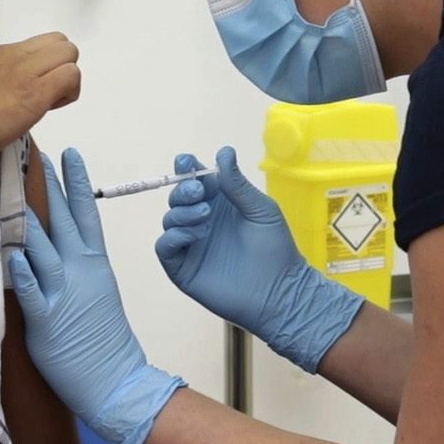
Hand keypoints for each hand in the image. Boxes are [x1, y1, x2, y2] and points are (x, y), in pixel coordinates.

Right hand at [0, 35, 80, 174]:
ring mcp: (23, 71)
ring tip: (49, 103)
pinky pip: (70, 77)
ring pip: (68, 54)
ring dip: (65, 79)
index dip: (29, 69)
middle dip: (57, 65)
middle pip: (55, 42)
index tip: (19, 91)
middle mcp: (8, 54)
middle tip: (45, 93)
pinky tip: (50, 109)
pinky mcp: (35, 94)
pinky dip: (68, 93)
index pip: (24, 48)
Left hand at [9, 149, 181, 443]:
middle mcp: (81, 271)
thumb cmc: (102, 340)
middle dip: (50, 186)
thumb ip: (74, 268)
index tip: (71, 154)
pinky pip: (32, 290)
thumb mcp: (95, 293)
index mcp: (95, 264)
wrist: (115, 379)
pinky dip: (23, 271)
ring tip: (13, 190)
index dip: (77, 182)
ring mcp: (64, 294)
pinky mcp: (47, 320)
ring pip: (43, 247)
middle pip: (64, 220)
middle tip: (38, 155)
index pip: (86, 213)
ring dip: (29, 220)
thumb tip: (47, 247)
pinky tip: (11, 252)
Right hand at [154, 147, 363, 373]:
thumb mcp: (260, 209)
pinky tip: (195, 235)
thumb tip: (223, 151)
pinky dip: (174, 236)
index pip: (195, 179)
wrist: (279, 291)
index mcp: (220, 203)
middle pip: (177, 196)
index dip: (186, 168)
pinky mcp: (183, 268)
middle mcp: (201, 221)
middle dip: (183, 189)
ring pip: (169, 218)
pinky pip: (165, 246)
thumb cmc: (275, 249)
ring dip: (182, 212)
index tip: (186, 162)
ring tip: (205, 216)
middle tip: (199, 193)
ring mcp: (191, 244)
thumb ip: (237, 184)